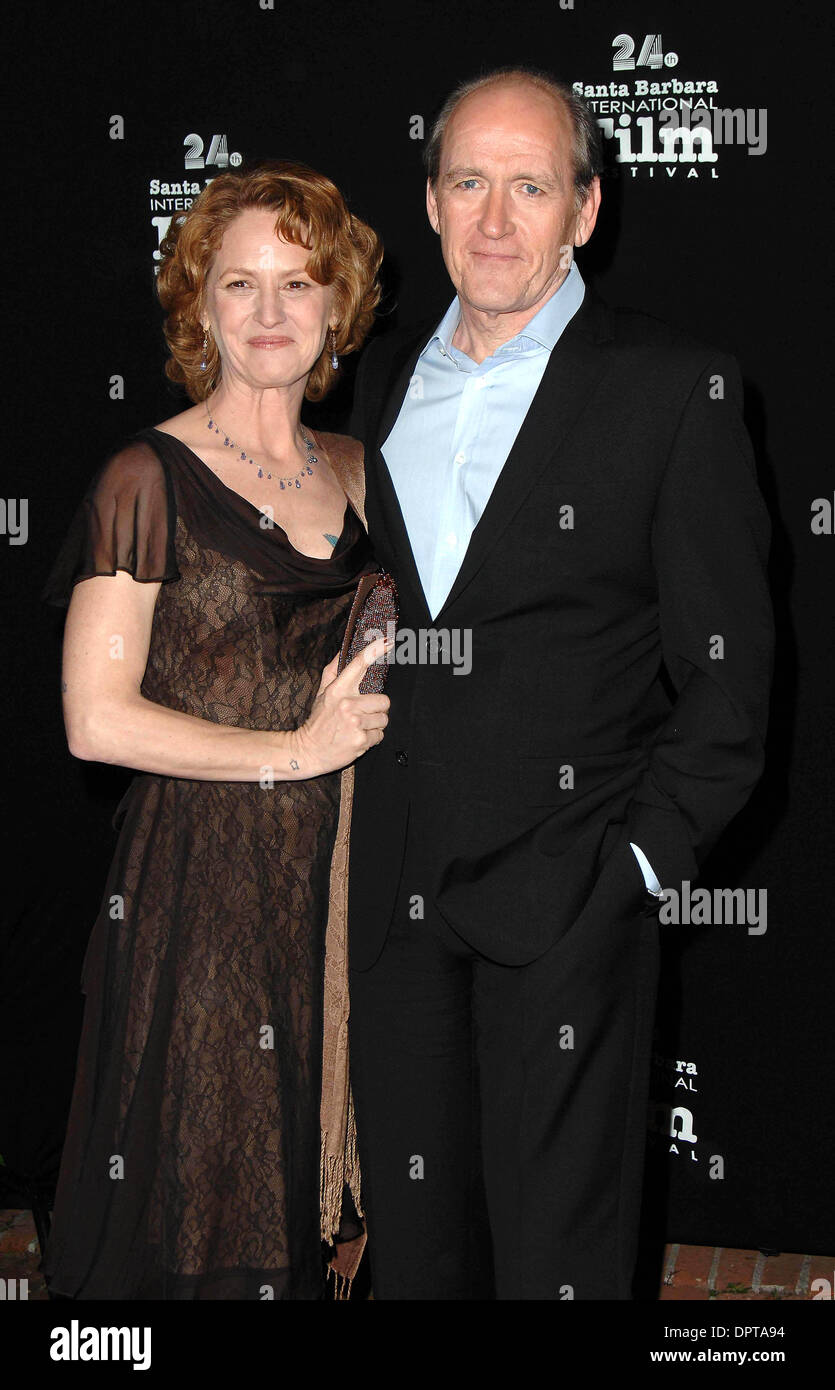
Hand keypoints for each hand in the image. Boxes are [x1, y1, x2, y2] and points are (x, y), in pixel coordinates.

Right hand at [288, 635, 392, 776]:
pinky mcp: (361, 740)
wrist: (309, 751)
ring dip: (374, 725)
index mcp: (338, 690)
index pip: (359, 664)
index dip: (375, 650)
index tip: (387, 642)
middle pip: (384, 700)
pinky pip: (380, 736)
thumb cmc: (318, 721)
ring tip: (357, 728)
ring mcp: (355, 723)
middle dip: (377, 709)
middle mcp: (347, 705)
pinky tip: (357, 738)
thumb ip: (333, 671)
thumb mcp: (322, 693)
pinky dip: (371, 739)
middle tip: (363, 714)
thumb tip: (343, 650)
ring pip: (383, 719)